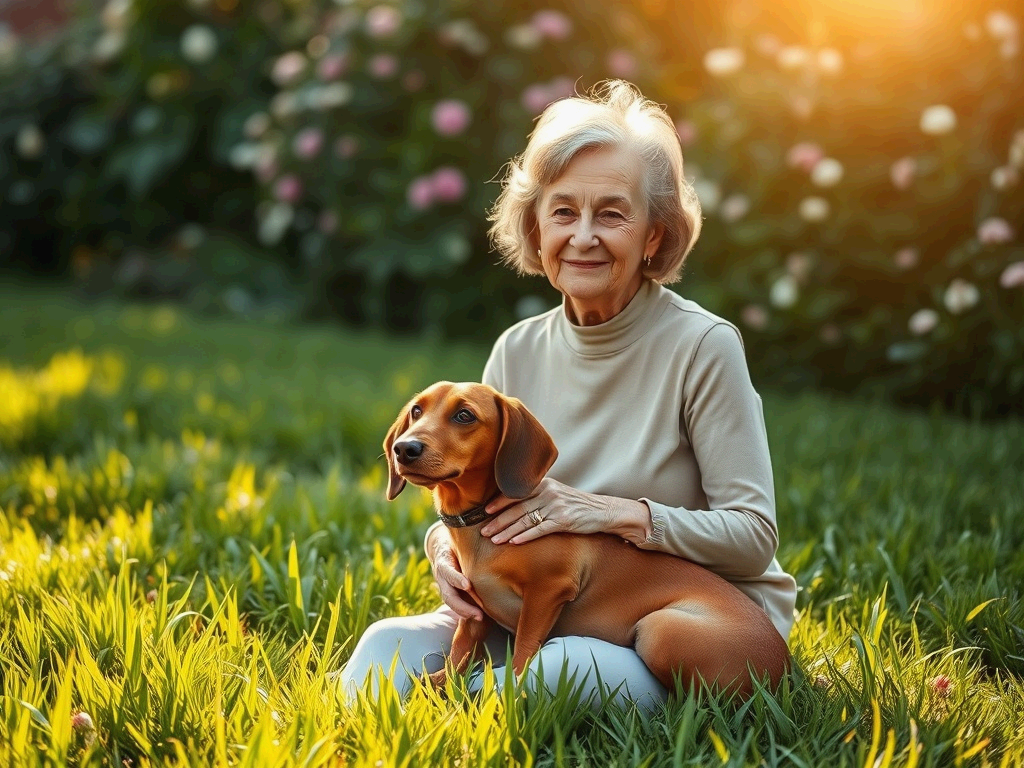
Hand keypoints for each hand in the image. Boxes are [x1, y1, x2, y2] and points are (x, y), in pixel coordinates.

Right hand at [426, 526, 483, 620]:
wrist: (442, 546)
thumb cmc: (456, 542)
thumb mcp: (458, 540)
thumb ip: (470, 543)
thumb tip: (490, 533)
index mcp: (443, 561)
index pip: (447, 571)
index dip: (456, 579)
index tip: (467, 585)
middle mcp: (441, 577)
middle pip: (448, 595)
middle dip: (462, 606)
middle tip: (479, 614)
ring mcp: (444, 586)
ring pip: (451, 602)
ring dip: (465, 612)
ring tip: (480, 618)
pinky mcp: (449, 591)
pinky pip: (455, 604)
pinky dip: (465, 611)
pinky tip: (479, 617)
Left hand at [480, 477, 651, 544]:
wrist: (603, 511)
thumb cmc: (577, 505)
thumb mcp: (557, 493)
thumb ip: (538, 495)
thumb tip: (514, 503)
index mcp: (544, 484)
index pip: (515, 492)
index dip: (498, 502)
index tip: (484, 511)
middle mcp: (548, 492)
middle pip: (516, 508)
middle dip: (498, 520)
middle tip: (483, 530)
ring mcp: (555, 506)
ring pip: (525, 520)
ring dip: (507, 531)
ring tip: (494, 540)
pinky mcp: (563, 520)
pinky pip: (540, 529)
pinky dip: (525, 536)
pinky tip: (514, 543)